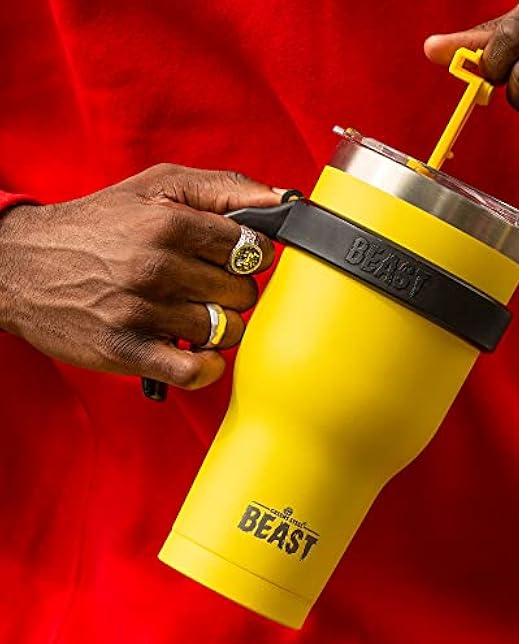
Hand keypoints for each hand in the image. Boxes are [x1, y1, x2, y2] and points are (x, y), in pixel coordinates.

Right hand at [0, 165, 277, 388]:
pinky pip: (196, 370)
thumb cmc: (99, 224)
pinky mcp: (126, 351)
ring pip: (226, 331)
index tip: (234, 259)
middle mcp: (157, 267)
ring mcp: (141, 312)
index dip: (251, 255)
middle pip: (243, 293)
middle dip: (233, 289)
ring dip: (218, 325)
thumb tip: (282, 200)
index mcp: (170, 223)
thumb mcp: (157, 186)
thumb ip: (224, 188)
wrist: (21, 264)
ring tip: (192, 312)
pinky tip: (195, 348)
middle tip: (206, 285)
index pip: (253, 249)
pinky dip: (206, 365)